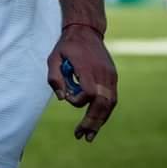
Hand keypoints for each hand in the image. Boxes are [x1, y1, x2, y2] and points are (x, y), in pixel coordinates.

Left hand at [46, 24, 117, 141]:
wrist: (86, 30)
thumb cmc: (67, 45)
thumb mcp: (53, 57)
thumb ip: (54, 77)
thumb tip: (61, 98)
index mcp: (89, 68)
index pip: (89, 93)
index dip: (77, 100)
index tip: (67, 95)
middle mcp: (103, 74)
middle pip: (102, 104)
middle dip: (92, 122)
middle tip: (82, 137)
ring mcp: (111, 75)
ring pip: (110, 104)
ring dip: (100, 121)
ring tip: (90, 135)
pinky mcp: (113, 76)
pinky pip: (112, 98)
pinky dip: (104, 111)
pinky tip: (97, 121)